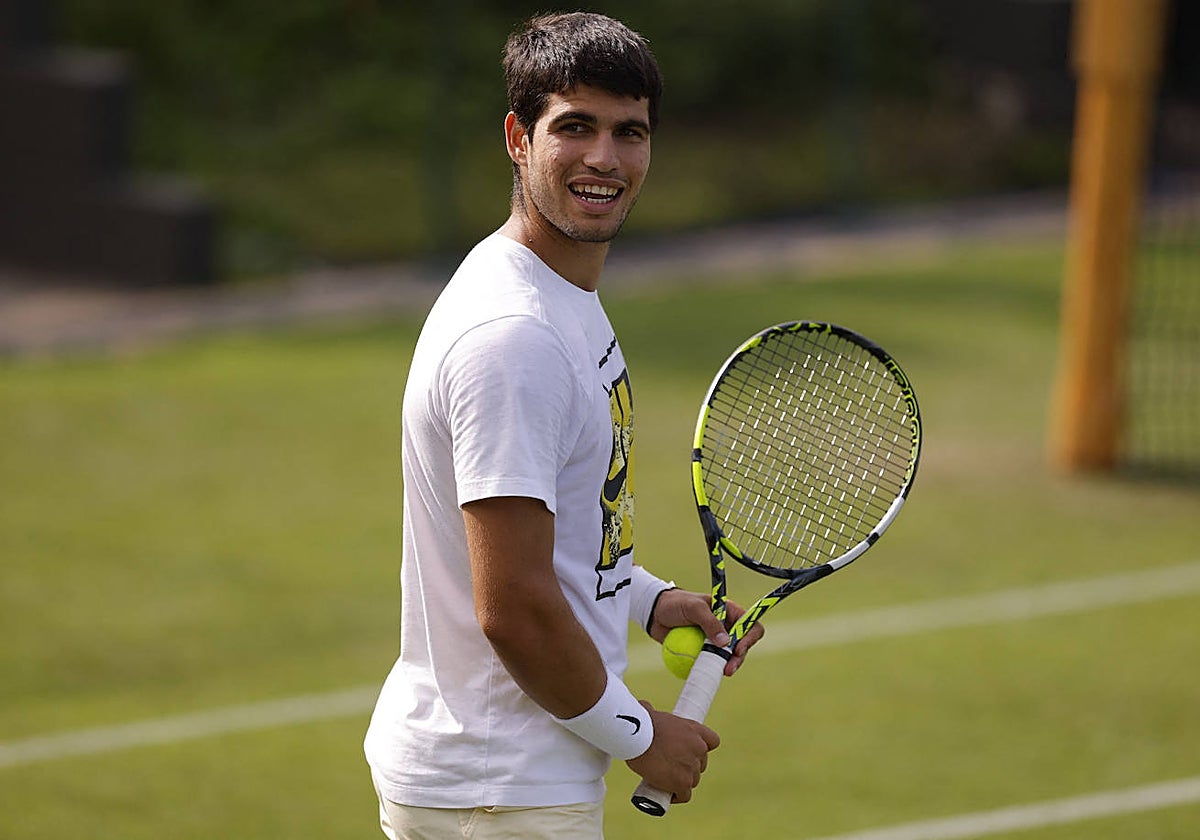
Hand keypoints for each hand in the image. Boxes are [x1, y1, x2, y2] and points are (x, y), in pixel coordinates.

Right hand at [625, 701, 719, 803]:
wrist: (636, 737)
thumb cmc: (639, 722)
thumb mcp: (653, 712)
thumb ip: (655, 713)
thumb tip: (645, 708)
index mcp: (695, 729)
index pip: (712, 741)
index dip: (700, 749)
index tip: (689, 752)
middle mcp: (698, 748)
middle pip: (700, 764)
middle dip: (687, 767)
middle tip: (670, 767)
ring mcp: (692, 766)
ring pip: (692, 781)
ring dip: (681, 782)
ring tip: (664, 780)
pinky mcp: (683, 782)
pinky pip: (684, 795)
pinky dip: (676, 796)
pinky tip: (667, 794)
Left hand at [648, 588, 765, 675]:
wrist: (655, 613)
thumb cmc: (675, 604)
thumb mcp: (693, 607)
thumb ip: (709, 622)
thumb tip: (726, 642)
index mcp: (729, 612)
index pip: (750, 624)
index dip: (749, 637)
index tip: (738, 649)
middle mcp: (726, 627)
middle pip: (742, 645)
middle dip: (738, 658)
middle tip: (728, 669)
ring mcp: (714, 641)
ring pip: (728, 657)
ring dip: (727, 666)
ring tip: (720, 673)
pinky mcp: (703, 652)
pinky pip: (712, 663)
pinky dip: (711, 669)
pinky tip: (707, 675)